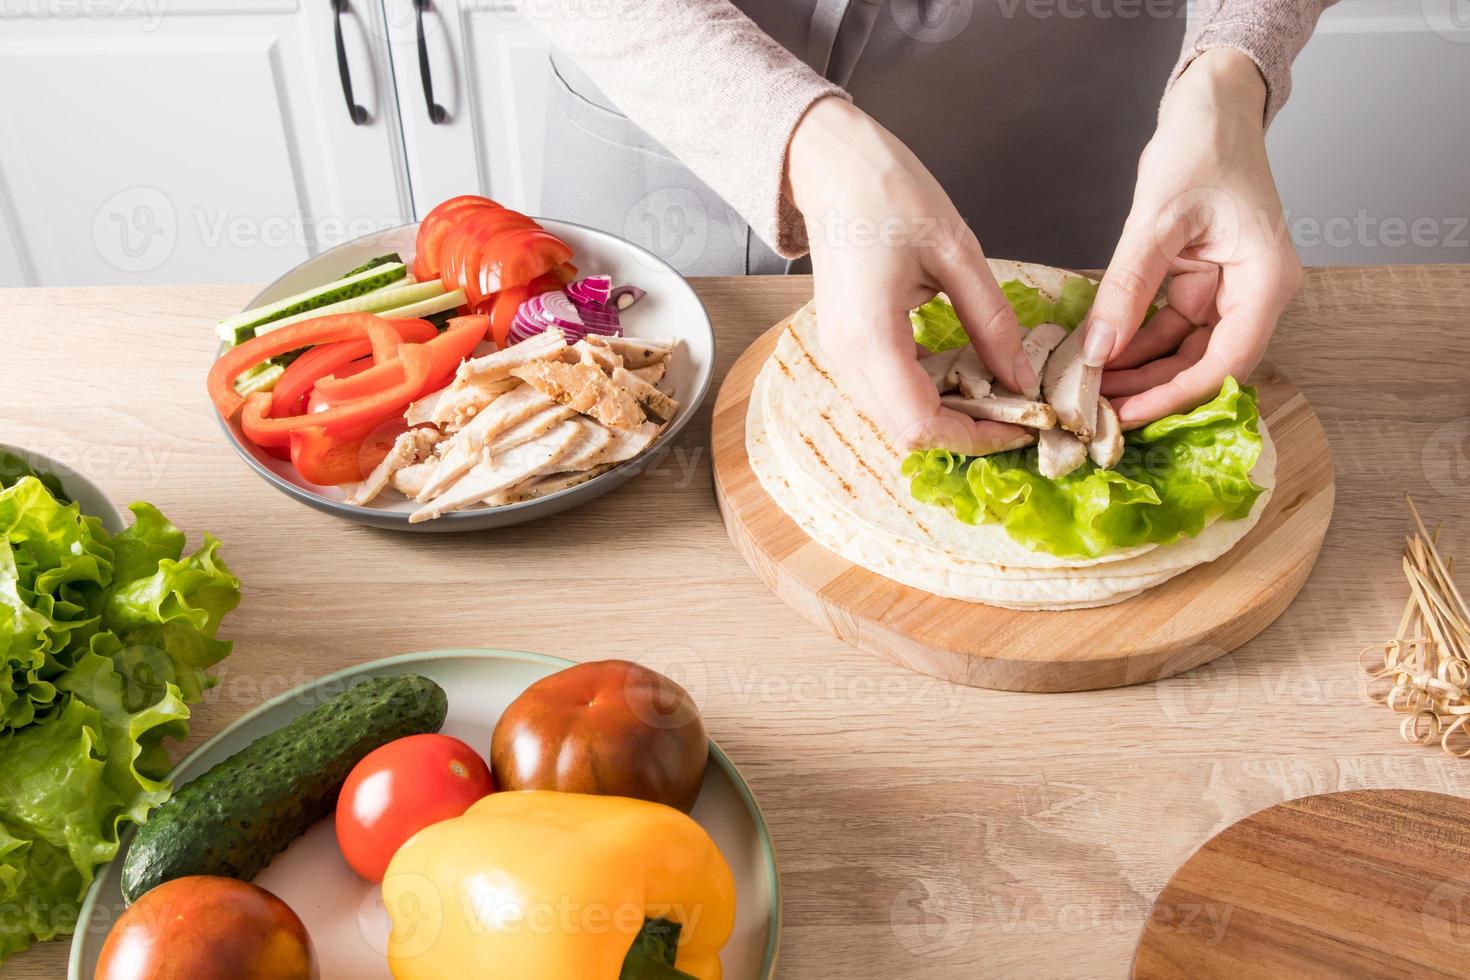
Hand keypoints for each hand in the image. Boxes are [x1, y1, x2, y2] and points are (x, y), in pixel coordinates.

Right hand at [784, 97, 1033, 454]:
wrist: (831, 167)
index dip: (977, 437)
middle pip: (906, 431)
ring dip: (947, 416)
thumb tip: (1023, 380)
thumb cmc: (890, 194)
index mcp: (871, 335)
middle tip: (1019, 412)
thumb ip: (992, 322)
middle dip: (966, 431)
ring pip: (895, 418)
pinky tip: (964, 374)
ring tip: (998, 393)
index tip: (1025, 424)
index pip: (922, 423)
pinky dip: (927, 395)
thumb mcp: (958, 252)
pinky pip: (887, 392)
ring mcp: (838, 354)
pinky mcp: (844, 345)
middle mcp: (846, 357)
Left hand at [1085, 48, 1303, 427]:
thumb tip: (1099, 349)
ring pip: (1183, 350)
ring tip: (1089, 387)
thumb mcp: (1157, 220)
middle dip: (1150, 390)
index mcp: (1266, 283)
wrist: (1213, 104)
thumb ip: (1128, 288)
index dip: (1174, 397)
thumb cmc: (1203, 146)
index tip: (1126, 417)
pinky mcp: (1203, 281)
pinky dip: (1135, 340)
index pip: (1224, 363)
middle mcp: (1255, 293)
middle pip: (1205, 365)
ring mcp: (1229, 289)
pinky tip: (1099, 354)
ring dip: (1138, 370)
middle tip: (1095, 410)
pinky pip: (1169, 326)